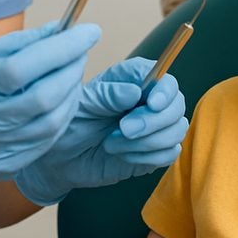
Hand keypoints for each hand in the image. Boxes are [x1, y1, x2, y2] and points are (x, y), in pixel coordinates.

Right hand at [0, 21, 99, 215]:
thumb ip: (19, 43)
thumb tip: (61, 30)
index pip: (21, 67)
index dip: (61, 49)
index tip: (89, 32)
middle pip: (41, 97)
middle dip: (72, 69)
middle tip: (82, 51)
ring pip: (50, 123)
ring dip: (72, 93)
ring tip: (74, 73)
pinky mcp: (6, 166)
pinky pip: (47, 141)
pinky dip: (63, 116)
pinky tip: (64, 99)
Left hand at [15, 57, 188, 205]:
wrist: (60, 158)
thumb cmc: (70, 123)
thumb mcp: (82, 104)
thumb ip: (107, 95)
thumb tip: (134, 92)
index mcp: (133, 80)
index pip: (165, 79)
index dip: (165, 91)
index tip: (152, 104)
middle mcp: (149, 101)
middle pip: (177, 105)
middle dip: (153, 121)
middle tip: (123, 130)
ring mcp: (155, 127)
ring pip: (177, 130)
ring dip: (146, 141)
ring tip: (112, 143)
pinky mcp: (154, 151)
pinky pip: (169, 154)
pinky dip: (146, 157)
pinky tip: (122, 155)